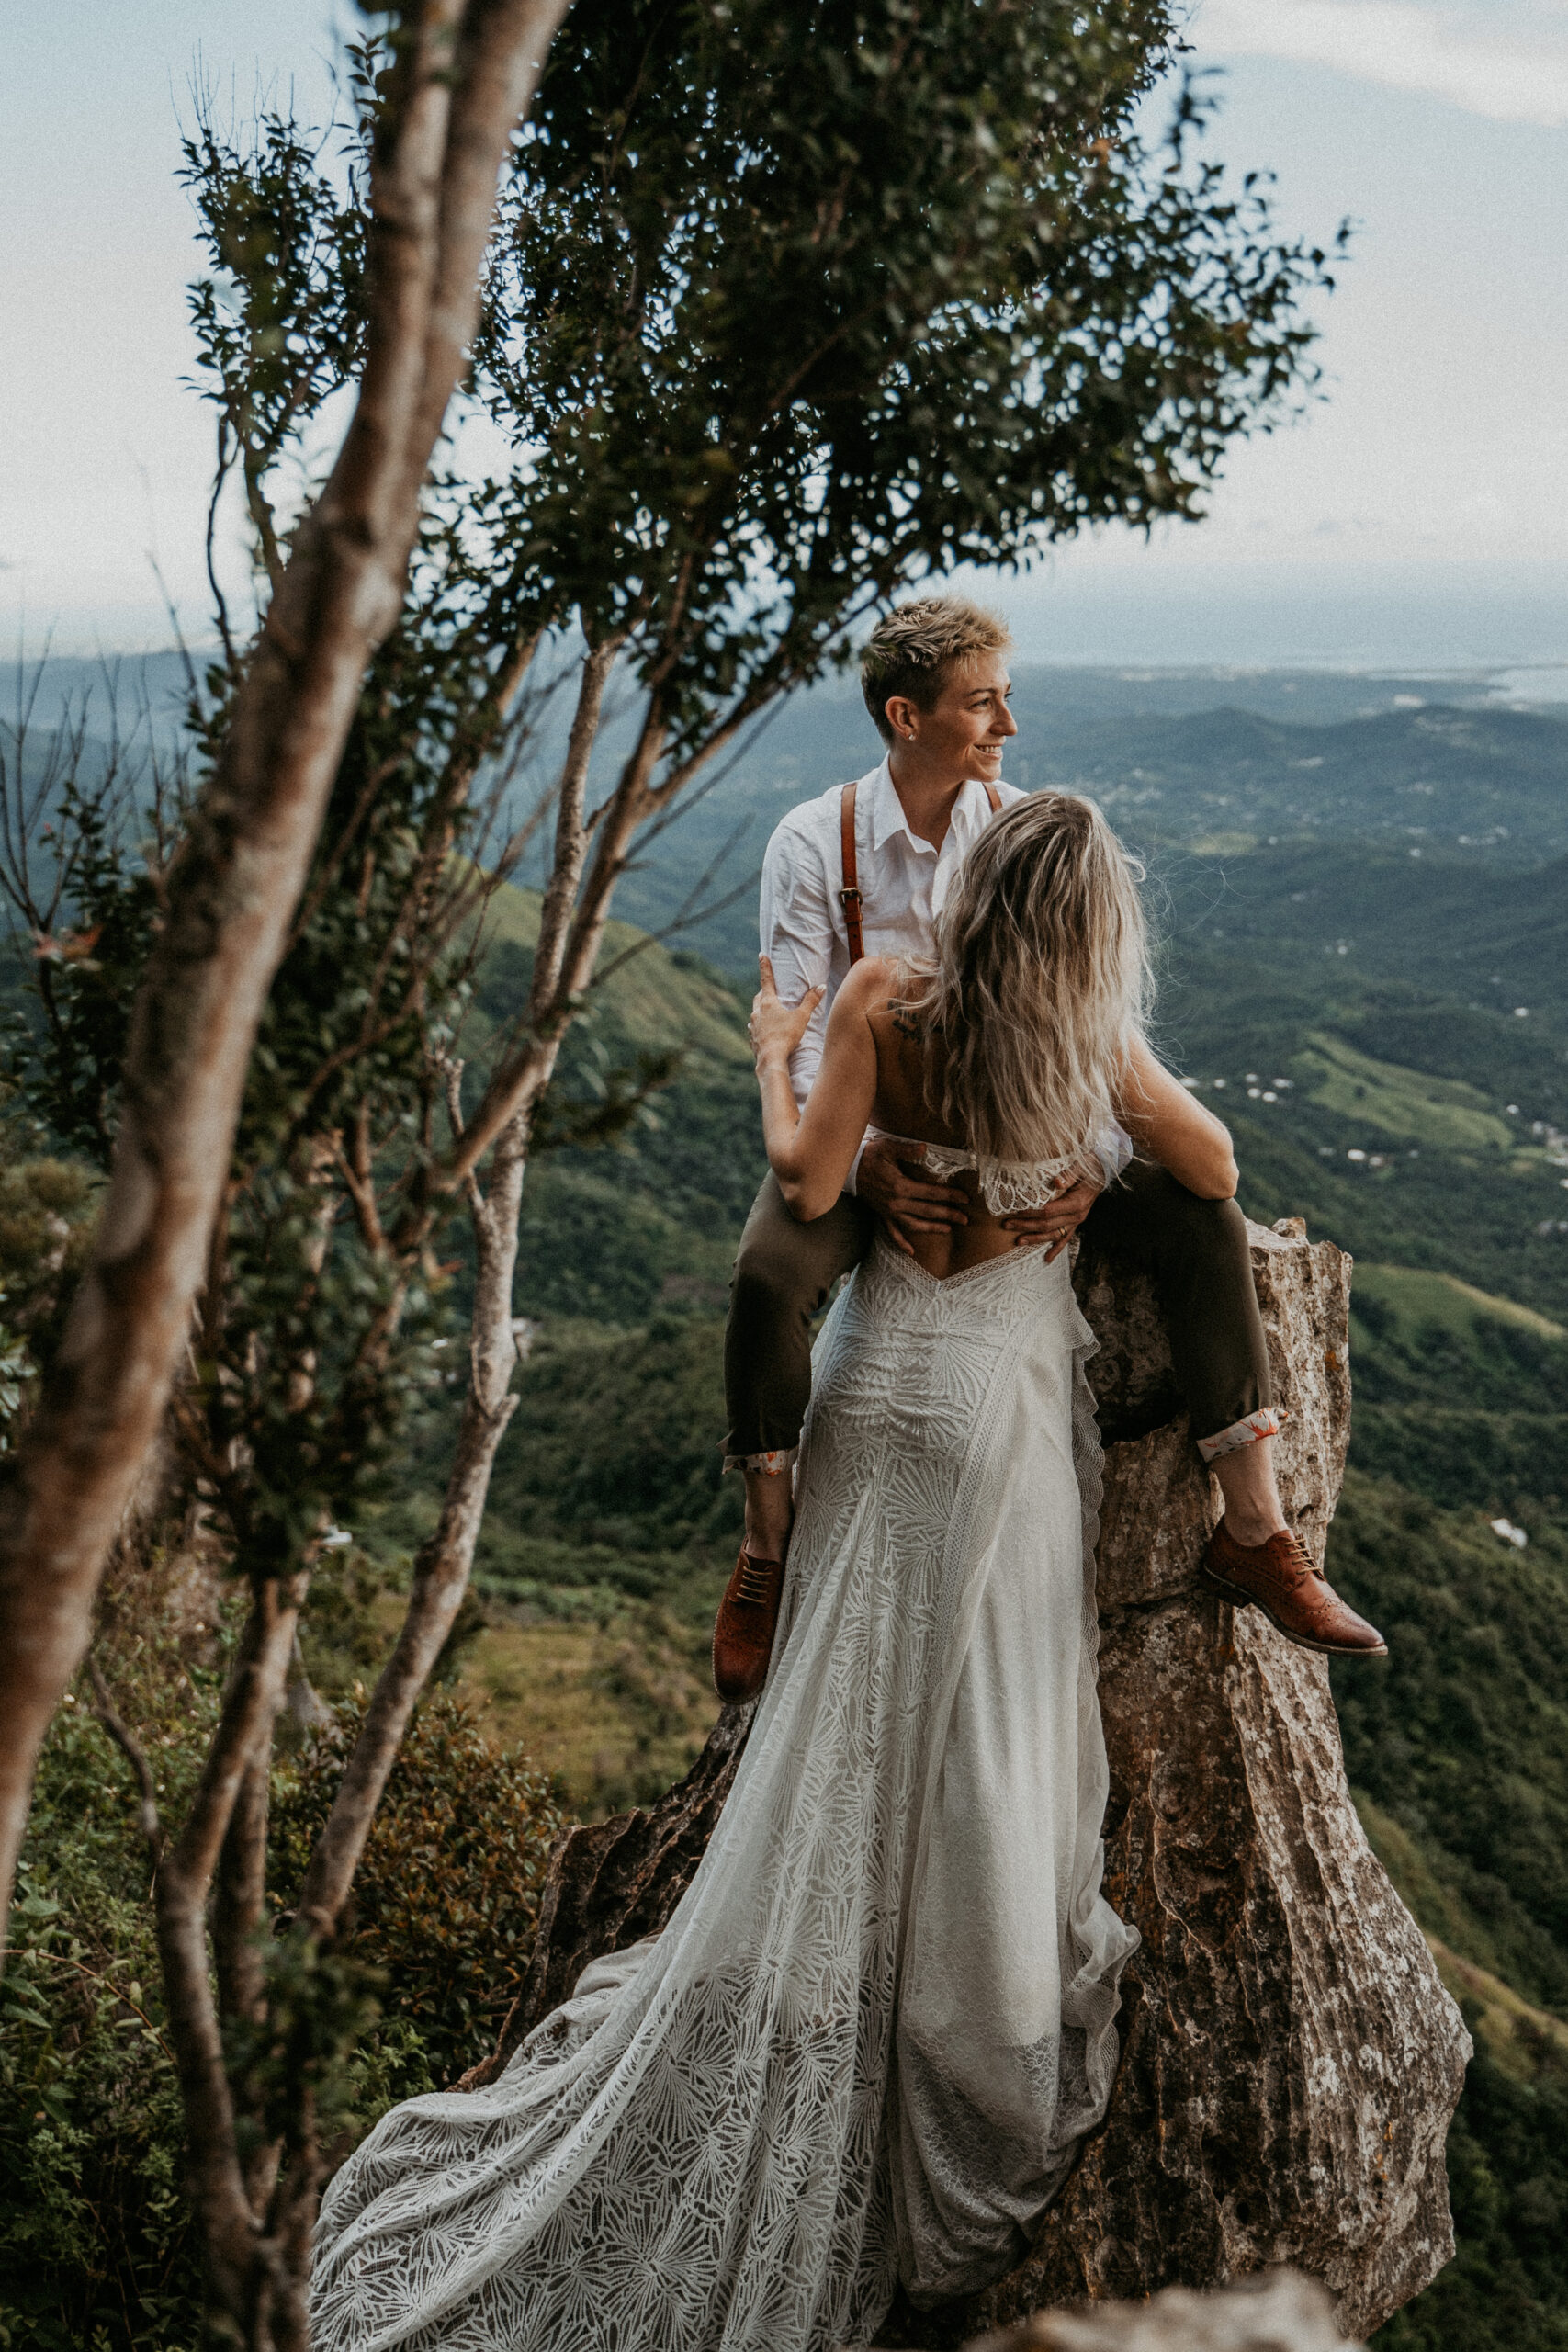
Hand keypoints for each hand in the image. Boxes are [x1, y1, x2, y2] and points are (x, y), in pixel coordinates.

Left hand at [749, 954, 824, 1066]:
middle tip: (770, 990)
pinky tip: (766, 1032)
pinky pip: (755, 1029)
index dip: (765, 966)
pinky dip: (760, 1027)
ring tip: (770, 1013)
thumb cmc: (786, 1036)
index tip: (761, 955)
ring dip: (762, 1011)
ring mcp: (752, 1026)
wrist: (770, 1060)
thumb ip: (810, 1001)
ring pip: (756, 1013)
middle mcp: (757, 1012)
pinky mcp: (752, 1039)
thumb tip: (821, 987)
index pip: (766, 980)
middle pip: (759, 997)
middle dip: (764, 992)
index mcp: (768, 1003)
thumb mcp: (801, 1017)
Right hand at [856, 1131, 968, 1256]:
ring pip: (914, 1225)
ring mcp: (890, 1211)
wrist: (848, 1169)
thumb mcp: (888, 1148)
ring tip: (948, 1230)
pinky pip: (892, 1233)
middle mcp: (897, 1203)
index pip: (932, 1193)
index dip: (950, 1196)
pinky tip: (911, 1251)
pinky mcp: (882, 1215)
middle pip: (928, 1211)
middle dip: (949, 1215)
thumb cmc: (870, 1156)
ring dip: (932, 1229)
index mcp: (902, 1186)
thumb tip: (924, 1148)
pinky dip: (901, 1243)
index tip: (965, 1199)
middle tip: (965, 1219)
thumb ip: (907, 1150)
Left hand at [1000, 1171, 1101, 1263]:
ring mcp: (1076, 1221)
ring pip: (1053, 1235)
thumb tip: (1056, 1182)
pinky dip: (1056, 1249)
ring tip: (1018, 1242)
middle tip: (1007, 1225)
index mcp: (1076, 1203)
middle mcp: (1076, 1215)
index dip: (1031, 1212)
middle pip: (1047, 1225)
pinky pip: (1065, 1238)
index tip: (1015, 1210)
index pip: (1048, 1211)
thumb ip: (1068, 1175)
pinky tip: (1047, 1259)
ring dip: (1035, 1239)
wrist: (1102, 1170)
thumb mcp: (1079, 1167)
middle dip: (1026, 1226)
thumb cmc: (1088, 1166)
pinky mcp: (1075, 1223)